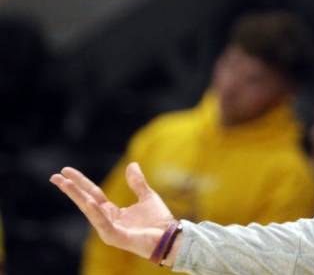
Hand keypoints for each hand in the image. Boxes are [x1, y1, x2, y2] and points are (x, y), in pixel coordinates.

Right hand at [50, 162, 174, 259]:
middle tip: (55, 176)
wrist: (170, 237)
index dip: (80, 182)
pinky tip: (89, 201)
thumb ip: (137, 183)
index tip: (66, 171)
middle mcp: (107, 221)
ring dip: (78, 197)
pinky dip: (96, 213)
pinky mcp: (117, 237)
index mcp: (112, 212)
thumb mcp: (147, 196)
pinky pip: (103, 224)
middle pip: (86, 201)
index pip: (92, 193)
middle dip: (70, 189)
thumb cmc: (158, 221)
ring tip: (66, 183)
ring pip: (90, 211)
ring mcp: (109, 230)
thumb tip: (131, 164)